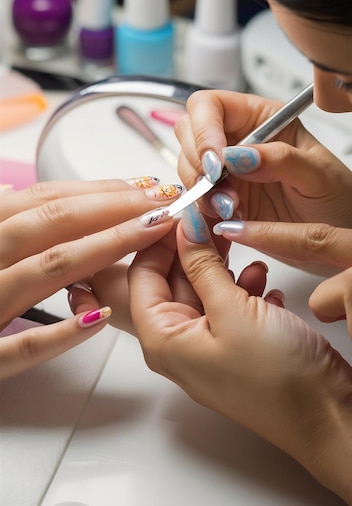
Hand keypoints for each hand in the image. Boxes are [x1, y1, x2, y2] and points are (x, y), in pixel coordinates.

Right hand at [0, 177, 177, 378]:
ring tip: (148, 235)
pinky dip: (61, 332)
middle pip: (49, 225)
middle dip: (112, 209)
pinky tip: (100, 318)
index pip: (43, 201)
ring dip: (101, 249)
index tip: (143, 186)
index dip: (98, 190)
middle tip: (160, 202)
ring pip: (44, 271)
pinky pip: (22, 347)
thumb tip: (12, 190)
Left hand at [129, 203, 351, 503]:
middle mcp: (179, 344)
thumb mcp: (234, 310)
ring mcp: (209, 346)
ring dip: (223, 268)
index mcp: (163, 340)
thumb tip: (184, 226)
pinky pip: (229, 305)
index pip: (142, 273)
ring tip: (246, 253)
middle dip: (195, 249)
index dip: (160, 238)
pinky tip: (264, 281)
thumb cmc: (278, 379)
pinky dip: (243, 288)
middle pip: (172, 279)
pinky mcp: (236, 346)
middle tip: (216, 220)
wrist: (326, 417)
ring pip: (205, 289)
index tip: (182, 210)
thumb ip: (203, 264)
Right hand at [175, 89, 351, 229]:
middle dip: (199, 164)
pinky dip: (204, 211)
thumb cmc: (337, 198)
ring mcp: (226, 172)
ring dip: (202, 191)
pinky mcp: (221, 201)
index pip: (210, 105)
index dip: (204, 129)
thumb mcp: (319, 173)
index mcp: (260, 119)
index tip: (217, 162)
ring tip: (233, 209)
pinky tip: (229, 219)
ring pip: (188, 169)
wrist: (338, 240)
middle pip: (189, 134)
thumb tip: (238, 155)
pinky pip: (195, 201)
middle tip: (223, 189)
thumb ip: (280, 159)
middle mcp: (237, 141)